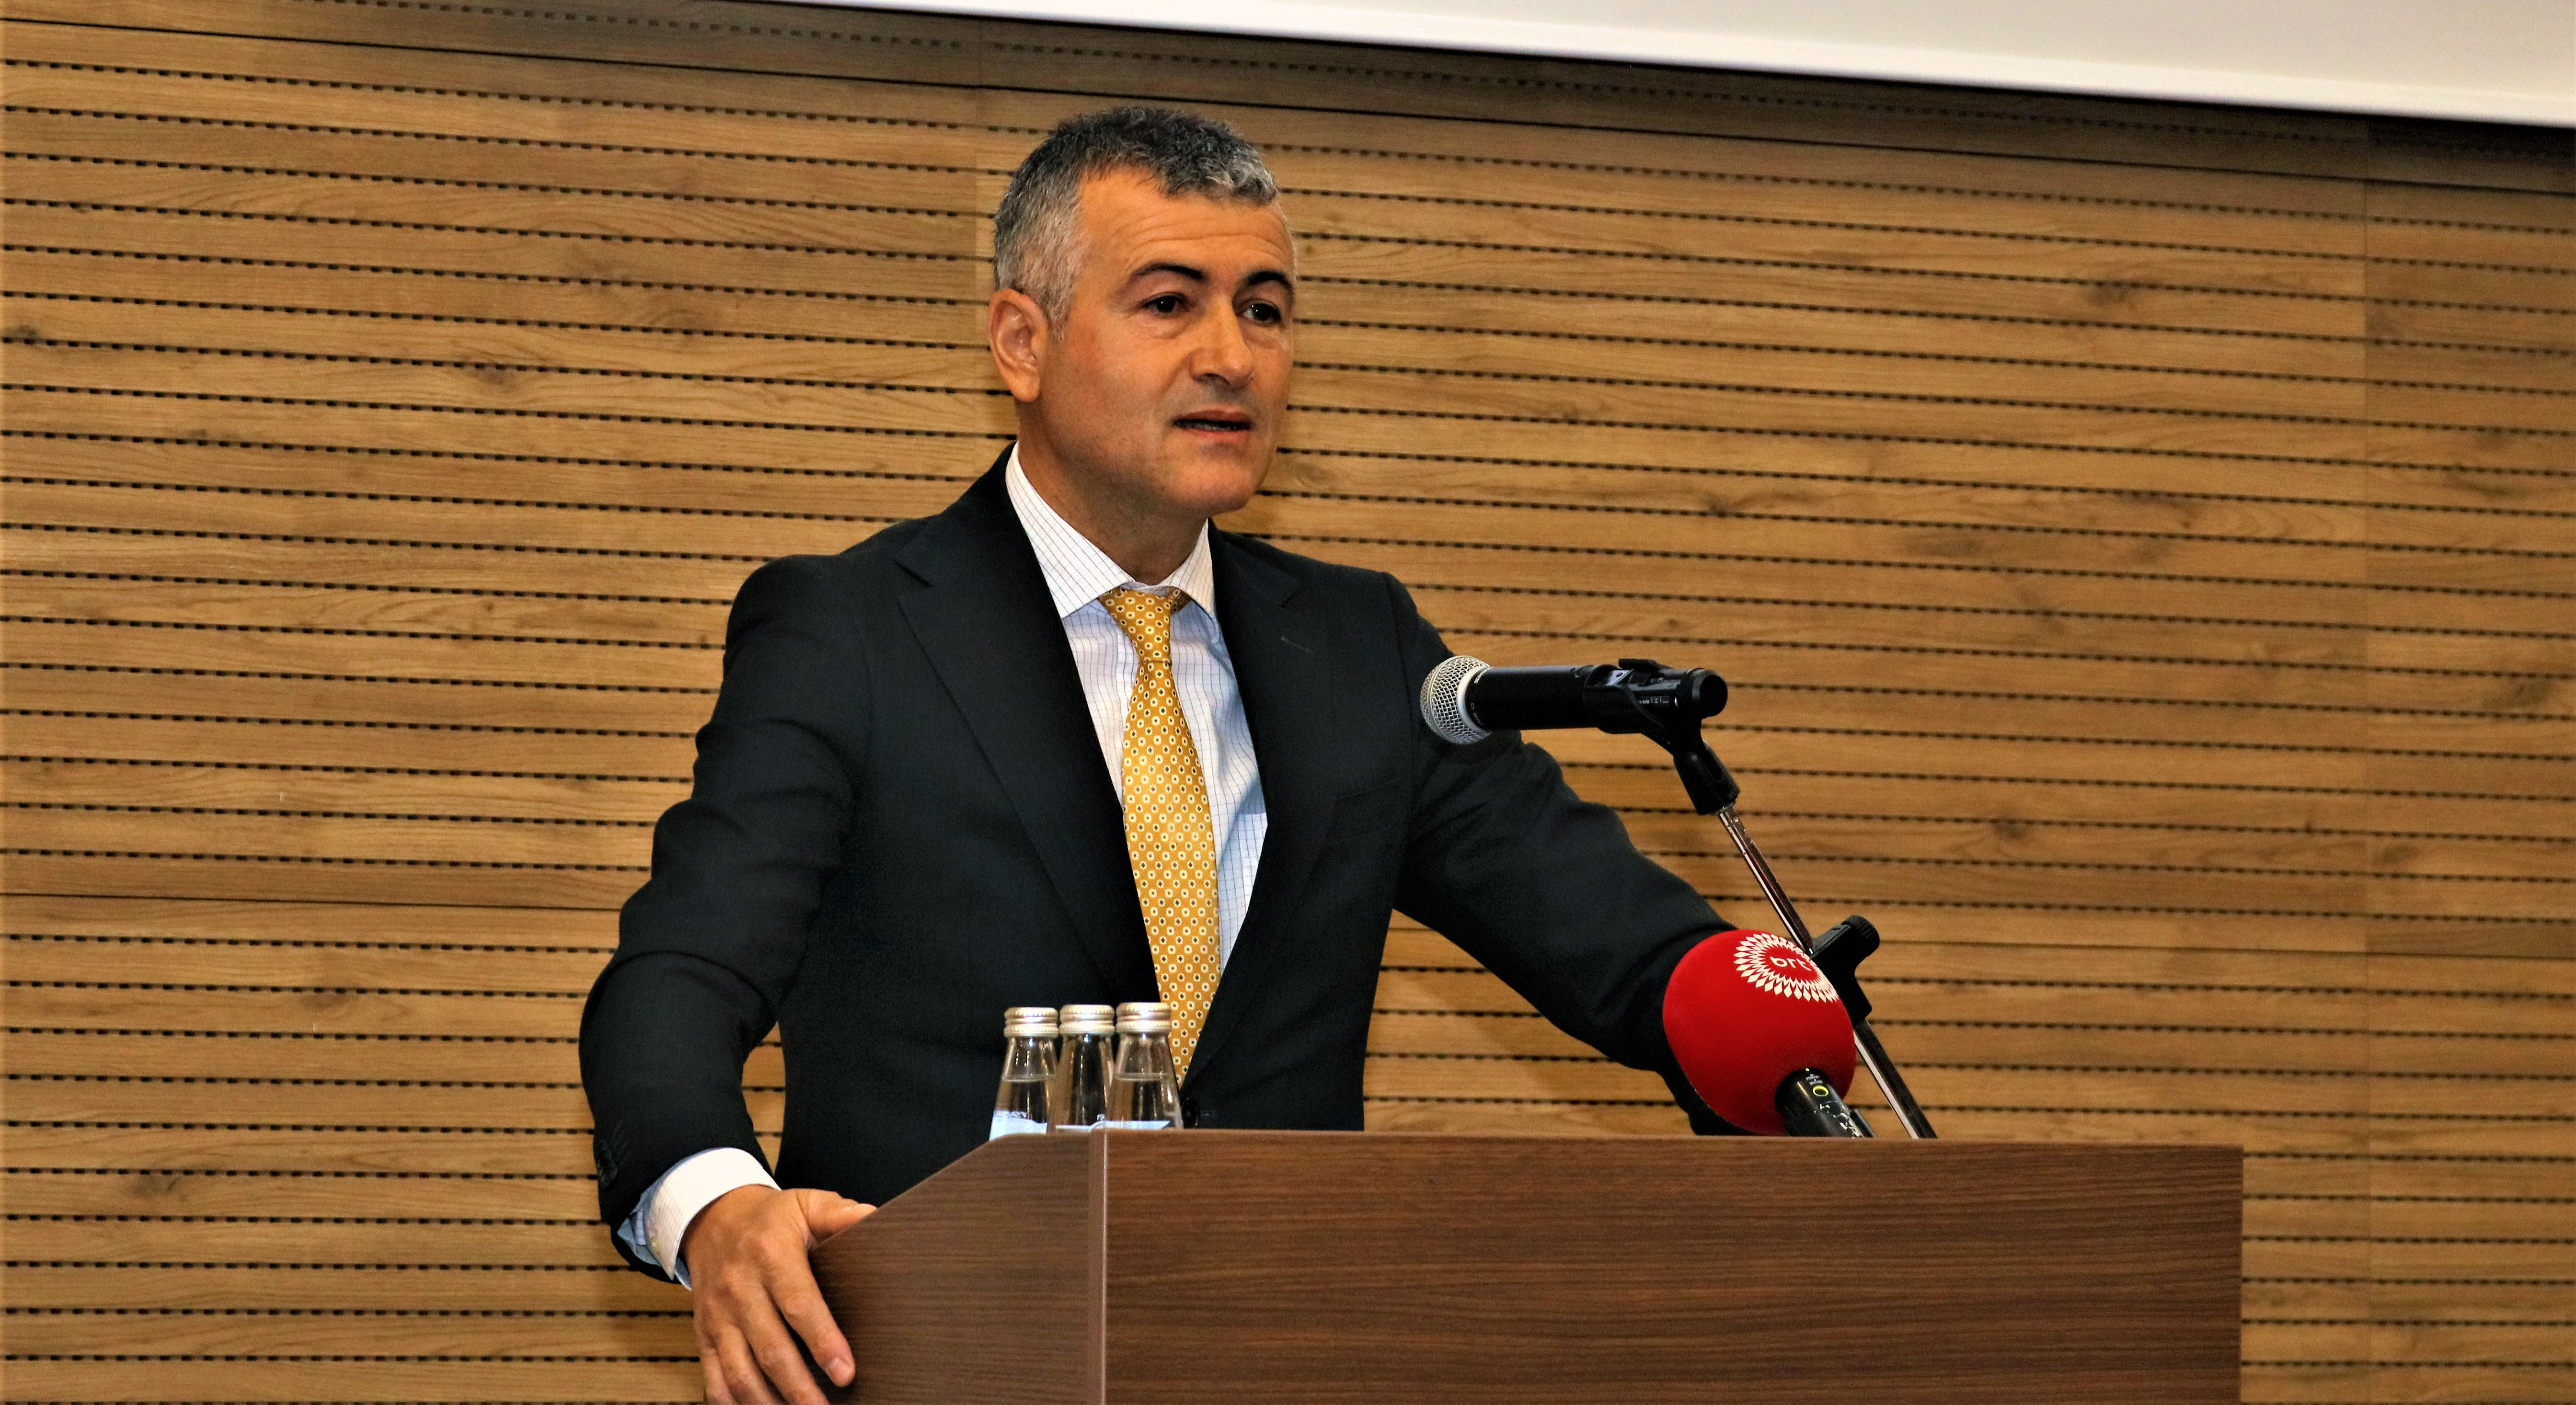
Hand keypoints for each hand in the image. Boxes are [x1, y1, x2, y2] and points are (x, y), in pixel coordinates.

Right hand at [682, 1184, 873, 1404]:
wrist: (712, 1220)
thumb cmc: (769, 1218)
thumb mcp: (806, 1204)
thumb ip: (841, 1214)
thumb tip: (875, 1219)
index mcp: (771, 1255)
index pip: (799, 1304)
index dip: (823, 1341)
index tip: (845, 1371)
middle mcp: (739, 1288)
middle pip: (770, 1347)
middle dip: (799, 1386)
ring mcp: (718, 1316)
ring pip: (740, 1371)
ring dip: (769, 1402)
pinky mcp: (705, 1334)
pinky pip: (713, 1377)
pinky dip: (732, 1403)